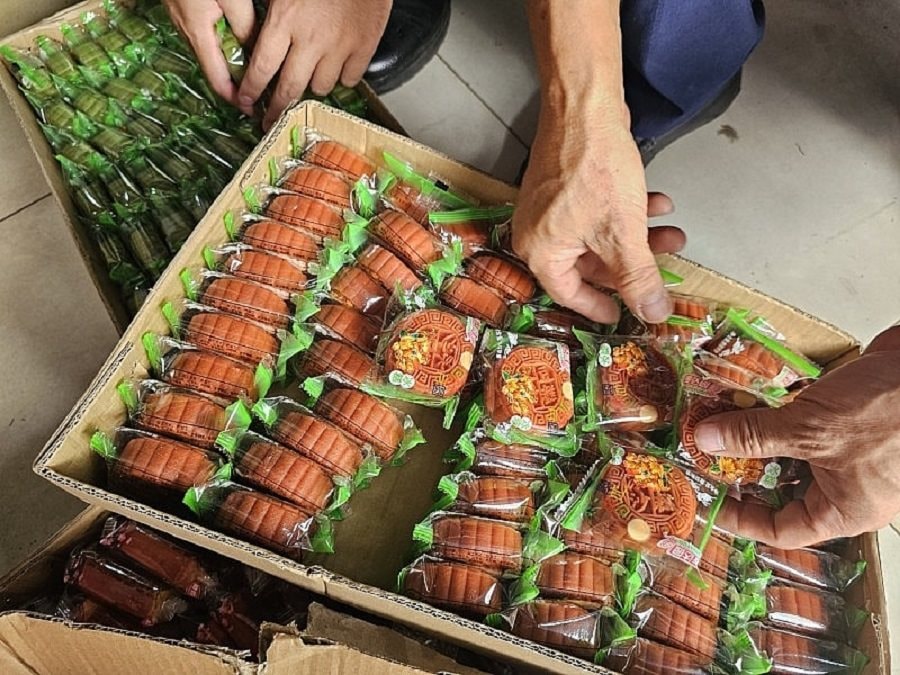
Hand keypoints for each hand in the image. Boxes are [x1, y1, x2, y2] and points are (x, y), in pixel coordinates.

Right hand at [163, 0, 256, 104]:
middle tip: (258, 93)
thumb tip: (255, 51)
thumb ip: (244, 25)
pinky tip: (235, 42)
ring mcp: (182, 20)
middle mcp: (186, 31)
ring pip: (209, 53)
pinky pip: (204, 36)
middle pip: (213, 70)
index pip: (218, 80)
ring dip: (229, 65)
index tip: (252, 110)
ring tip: (251, 71)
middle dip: (235, 85)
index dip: (236, 99)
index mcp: (198, 34)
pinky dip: (221, 46)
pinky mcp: (183, 9)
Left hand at [237, 0, 391, 128]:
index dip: (251, 90)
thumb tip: (254, 34)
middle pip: (289, 88)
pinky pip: (350, 79)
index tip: (246, 101)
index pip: (261, 67)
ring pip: (321, 86)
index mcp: (285, 20)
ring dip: (313, 85)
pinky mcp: (364, 47)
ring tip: (310, 77)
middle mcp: (310, 39)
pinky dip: (343, 77)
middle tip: (271, 119)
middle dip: (277, 109)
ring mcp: (339, 46)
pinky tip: (339, 67)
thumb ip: (271, 12)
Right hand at [512, 107, 683, 323]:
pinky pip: (595, 213)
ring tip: (672, 231)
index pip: (570, 295)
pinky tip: (656, 201)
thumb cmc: (593, 169)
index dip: (601, 306)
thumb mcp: (622, 234)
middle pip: (590, 265)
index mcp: (540, 252)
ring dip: (638, 237)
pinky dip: (625, 212)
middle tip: (666, 263)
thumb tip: (653, 314)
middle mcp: (537, 233)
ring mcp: (549, 208)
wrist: (584, 108)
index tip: (625, 313)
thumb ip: (639, 279)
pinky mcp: (562, 186)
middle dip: (634, 263)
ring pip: (598, 237)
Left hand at [694, 325, 899, 546]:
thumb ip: (755, 435)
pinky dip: (770, 405)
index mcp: (843, 509)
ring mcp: (843, 446)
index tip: (706, 498)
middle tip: (700, 448)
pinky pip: (796, 416)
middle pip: (777, 483)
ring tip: (712, 415)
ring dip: (750, 429)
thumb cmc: (893, 413)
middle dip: (738, 465)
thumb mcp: (812, 430)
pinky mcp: (842, 412)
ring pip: (784, 446)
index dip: (740, 517)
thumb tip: (706, 440)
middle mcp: (843, 482)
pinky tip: (742, 390)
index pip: (781, 529)